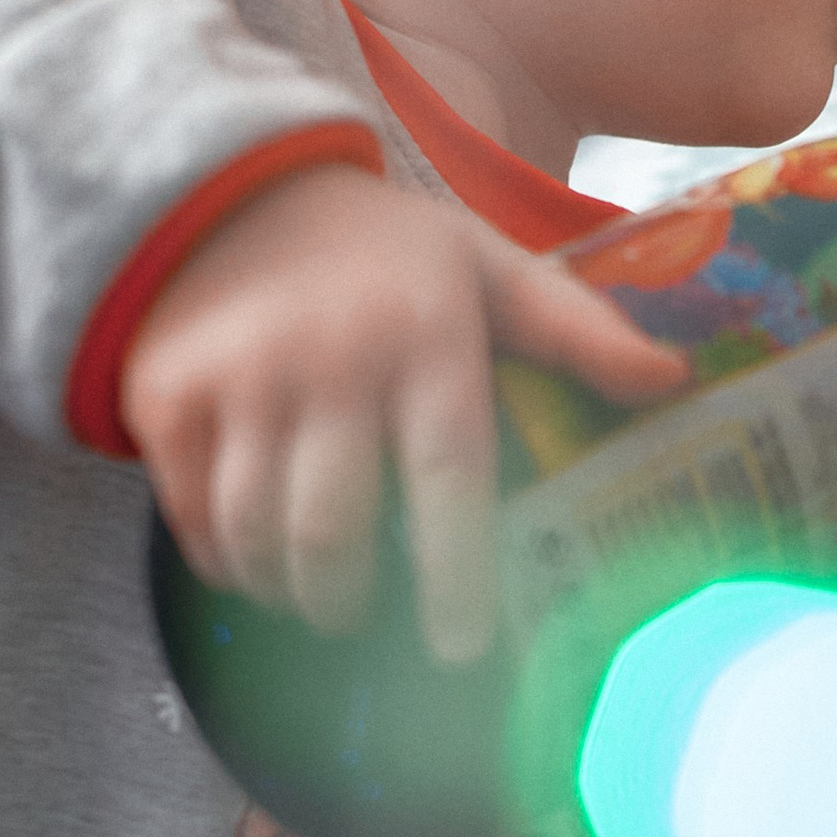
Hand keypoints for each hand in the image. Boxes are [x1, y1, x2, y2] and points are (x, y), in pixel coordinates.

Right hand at [118, 163, 686, 660]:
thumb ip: (574, 328)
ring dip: (284, 591)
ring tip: (311, 599)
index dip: (454, 575)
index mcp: (423, 334)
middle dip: (348, 602)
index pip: (447, 477)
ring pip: (258, 534)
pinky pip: (192, 516)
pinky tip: (251, 562)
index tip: (460, 650)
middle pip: (333, 530)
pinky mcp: (164, 395)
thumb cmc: (381, 252)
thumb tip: (672, 380)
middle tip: (363, 622)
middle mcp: (328, 358)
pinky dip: (222, 560)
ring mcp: (237, 377)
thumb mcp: (483, 266)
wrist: (225, 186)